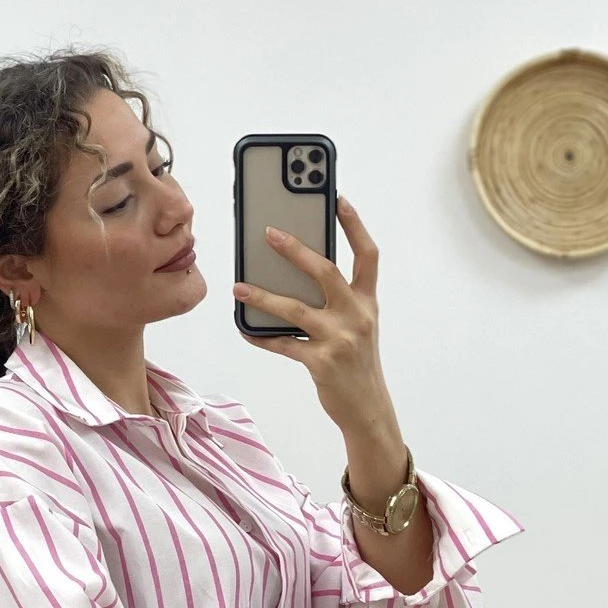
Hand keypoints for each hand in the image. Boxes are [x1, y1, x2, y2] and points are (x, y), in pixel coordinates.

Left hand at [232, 198, 389, 433]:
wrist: (368, 409)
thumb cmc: (357, 363)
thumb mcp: (359, 326)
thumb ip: (337, 300)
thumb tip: (294, 273)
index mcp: (367, 302)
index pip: (367, 255)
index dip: (354, 225)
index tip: (337, 198)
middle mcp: (357, 316)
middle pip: (326, 272)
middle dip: (296, 250)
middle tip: (268, 233)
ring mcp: (340, 340)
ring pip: (295, 309)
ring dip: (263, 296)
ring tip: (239, 287)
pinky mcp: (322, 363)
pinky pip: (283, 344)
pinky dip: (260, 336)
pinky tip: (244, 328)